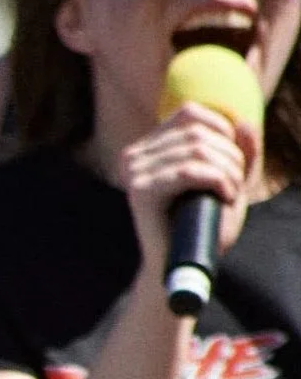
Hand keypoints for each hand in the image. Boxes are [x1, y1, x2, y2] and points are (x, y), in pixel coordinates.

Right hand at [119, 102, 257, 276]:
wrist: (180, 265)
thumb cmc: (203, 224)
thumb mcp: (228, 181)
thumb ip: (239, 152)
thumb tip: (244, 122)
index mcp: (148, 148)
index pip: (190, 113)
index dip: (223, 130)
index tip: (231, 163)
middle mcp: (134, 155)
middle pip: (198, 131)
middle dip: (231, 156)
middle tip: (235, 186)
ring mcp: (133, 173)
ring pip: (198, 149)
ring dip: (228, 171)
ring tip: (230, 194)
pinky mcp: (140, 192)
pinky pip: (189, 170)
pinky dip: (218, 181)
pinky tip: (224, 196)